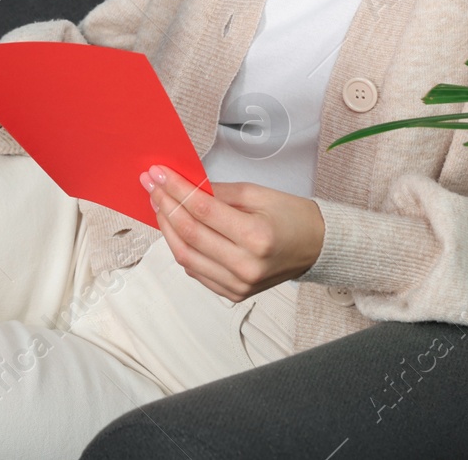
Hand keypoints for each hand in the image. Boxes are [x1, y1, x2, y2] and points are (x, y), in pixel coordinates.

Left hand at [140, 165, 326, 301]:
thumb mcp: (258, 193)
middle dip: (165, 205)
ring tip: (158, 205)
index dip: (175, 189)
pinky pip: (195, 270)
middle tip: (152, 185)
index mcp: (256, 237)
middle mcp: (246, 265)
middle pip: (189, 234)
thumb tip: (184, 185)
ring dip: (166, 228)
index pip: (202, 210)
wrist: (315, 247)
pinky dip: (181, 248)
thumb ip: (218, 191)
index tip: (159, 174)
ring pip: (185, 256)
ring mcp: (239, 284)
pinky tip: (175, 228)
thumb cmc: (292, 217)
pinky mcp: (233, 293)